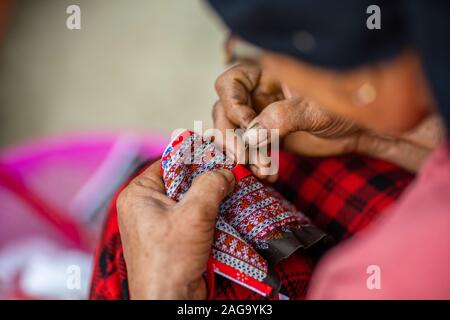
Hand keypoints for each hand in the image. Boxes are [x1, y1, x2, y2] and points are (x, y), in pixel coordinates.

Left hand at [116, 161, 234, 298]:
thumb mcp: (194, 214)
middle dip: (208, 181)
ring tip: (234, 192)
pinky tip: (229, 213)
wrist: (169, 301)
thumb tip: (226, 172)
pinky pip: (193, 220)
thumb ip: (211, 185)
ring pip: (191, 202)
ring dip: (212, 200)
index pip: (168, 163)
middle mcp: (145, 207)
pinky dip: (210, 217)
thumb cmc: (171, 258)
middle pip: (182, 183)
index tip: (220, 154)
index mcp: (138, 194)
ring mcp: (159, 225)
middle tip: (232, 174)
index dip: (195, 158)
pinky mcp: (173, 240)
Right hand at [213, 63, 362, 178]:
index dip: (232, 104)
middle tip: (243, 157)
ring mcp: (259, 115)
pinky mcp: (265, 137)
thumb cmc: (344, 108)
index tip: (248, 125)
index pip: (231, 82)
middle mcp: (258, 92)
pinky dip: (254, 163)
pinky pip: (248, 150)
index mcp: (267, 72)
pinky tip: (268, 173)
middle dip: (231, 136)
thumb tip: (250, 134)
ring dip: (242, 154)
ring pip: (233, 133)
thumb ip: (282, 117)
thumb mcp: (315, 109)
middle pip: (225, 110)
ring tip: (262, 169)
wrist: (358, 131)